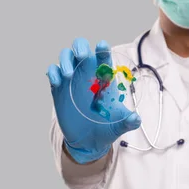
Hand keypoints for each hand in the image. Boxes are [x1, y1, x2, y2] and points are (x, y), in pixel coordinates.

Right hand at [47, 38, 140, 163]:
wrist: (88, 141)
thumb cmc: (106, 127)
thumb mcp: (119, 125)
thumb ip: (128, 121)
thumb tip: (136, 119)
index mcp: (104, 76)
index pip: (103, 56)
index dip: (102, 48)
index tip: (102, 47)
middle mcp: (87, 73)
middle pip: (81, 48)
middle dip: (80, 46)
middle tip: (82, 55)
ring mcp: (71, 79)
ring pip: (65, 56)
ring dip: (65, 60)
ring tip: (68, 75)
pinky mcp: (58, 89)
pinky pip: (52, 72)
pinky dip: (53, 73)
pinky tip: (57, 82)